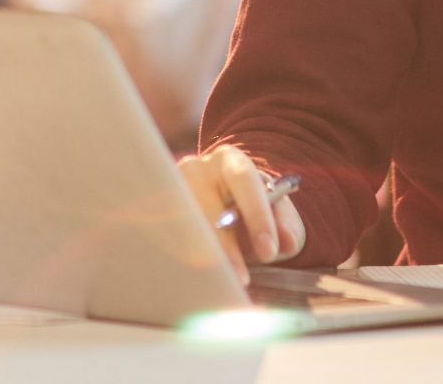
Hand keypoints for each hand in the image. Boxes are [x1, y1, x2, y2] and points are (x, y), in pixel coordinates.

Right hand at [178, 145, 306, 284]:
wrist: (223, 204)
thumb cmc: (253, 209)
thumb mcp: (277, 212)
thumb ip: (286, 225)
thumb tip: (285, 241)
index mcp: (230, 160)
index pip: (244, 180)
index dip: (257, 216)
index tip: (268, 252)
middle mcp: (196, 167)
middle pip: (208, 204)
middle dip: (227, 246)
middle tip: (242, 279)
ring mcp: (171, 187)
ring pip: (184, 222)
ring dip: (201, 256)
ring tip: (219, 284)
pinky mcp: (156, 208)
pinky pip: (165, 234)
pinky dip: (180, 258)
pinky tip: (196, 278)